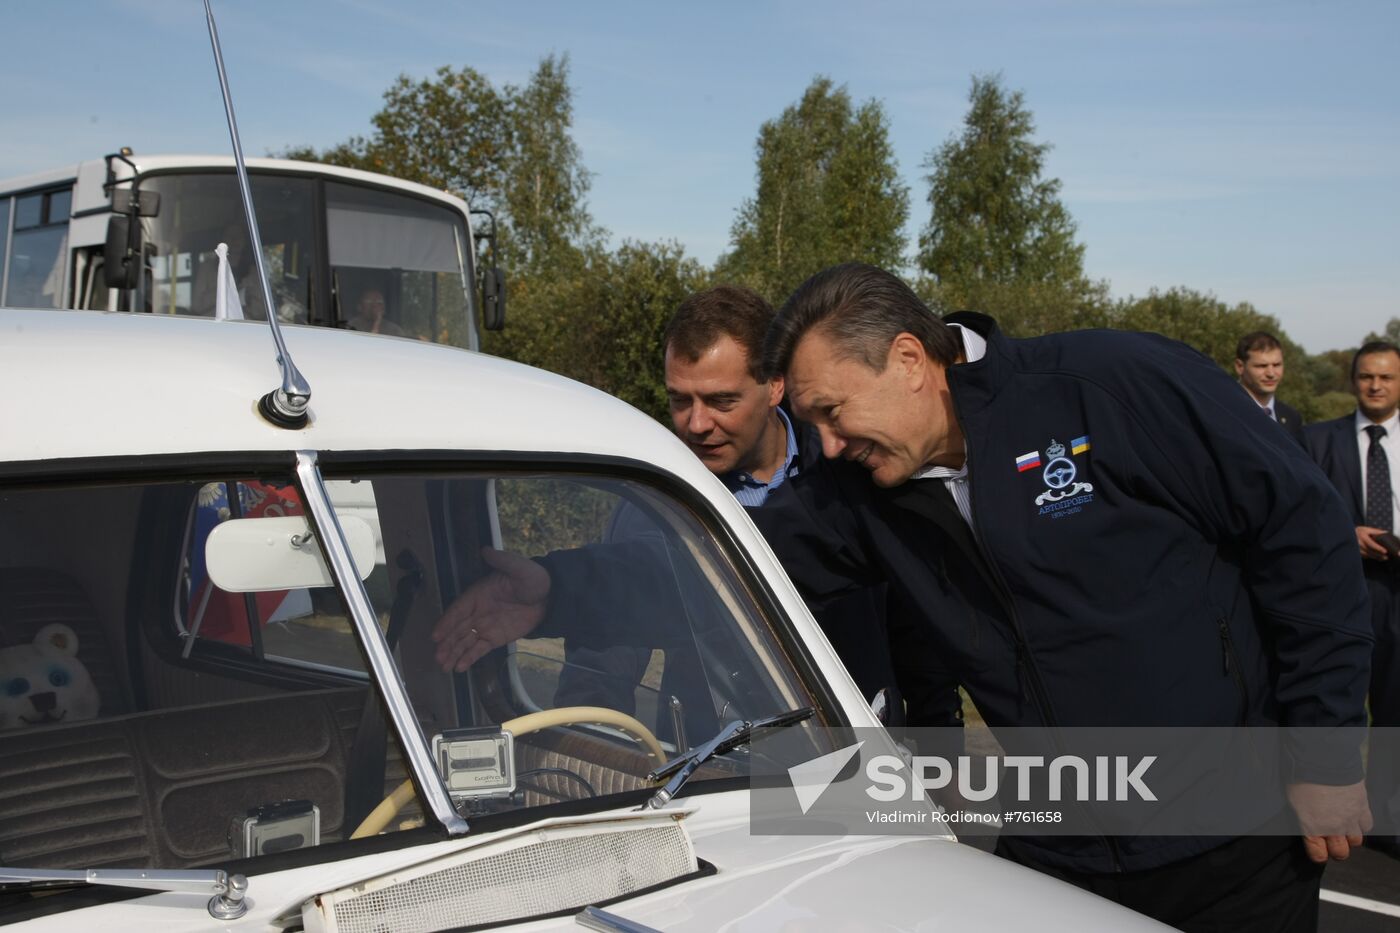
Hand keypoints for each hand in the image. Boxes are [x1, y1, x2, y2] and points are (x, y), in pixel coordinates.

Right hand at [432, 547, 550, 671]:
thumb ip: (502, 560)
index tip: (436, 635)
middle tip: (438, 657)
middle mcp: (478, 611)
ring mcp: (486, 626)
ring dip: (454, 653)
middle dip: (447, 643)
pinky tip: (460, 668)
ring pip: (466, 641)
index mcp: (479, 594)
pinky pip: (479, 649)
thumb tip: (486, 549)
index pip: (458, 610)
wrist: (550, 595)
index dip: (447, 622)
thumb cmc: (532, 578)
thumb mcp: (519, 567)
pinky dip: (470, 658)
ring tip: (444, 666)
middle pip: (458, 629)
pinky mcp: (496, 637)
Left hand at [1286, 781, 1371, 862]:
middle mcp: (1333, 828)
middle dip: (1336, 850)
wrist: (1323, 762)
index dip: (1317, 854)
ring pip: (1356, 840)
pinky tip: (1355, 817)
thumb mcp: (1293, 800)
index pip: (1318, 854)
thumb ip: (1302, 816)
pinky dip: (1361, 824)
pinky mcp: (1363, 807)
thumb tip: (1305, 820)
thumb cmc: (1301, 777)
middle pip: (1340, 852)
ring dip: (1349, 837)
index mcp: (1311, 827)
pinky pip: (1367, 825)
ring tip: (1343, 828)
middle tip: (1332, 842)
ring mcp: (1350, 819)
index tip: (1317, 851)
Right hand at [1357, 526, 1390, 559]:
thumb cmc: (1358, 532)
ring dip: (1374, 557)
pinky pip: (1363, 556)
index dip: (1378, 548)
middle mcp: (1357, 542)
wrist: (1348, 534)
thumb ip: (1376, 531)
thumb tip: (1385, 533)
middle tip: (1385, 557)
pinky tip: (1375, 557)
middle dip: (1377, 554)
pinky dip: (1369, 557)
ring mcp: (1355, 547)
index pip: (1370, 543)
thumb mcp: (1366, 529)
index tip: (1385, 551)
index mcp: (1361, 535)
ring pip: (1365, 554)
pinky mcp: (1355, 552)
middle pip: (1368, 550)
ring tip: (1382, 558)